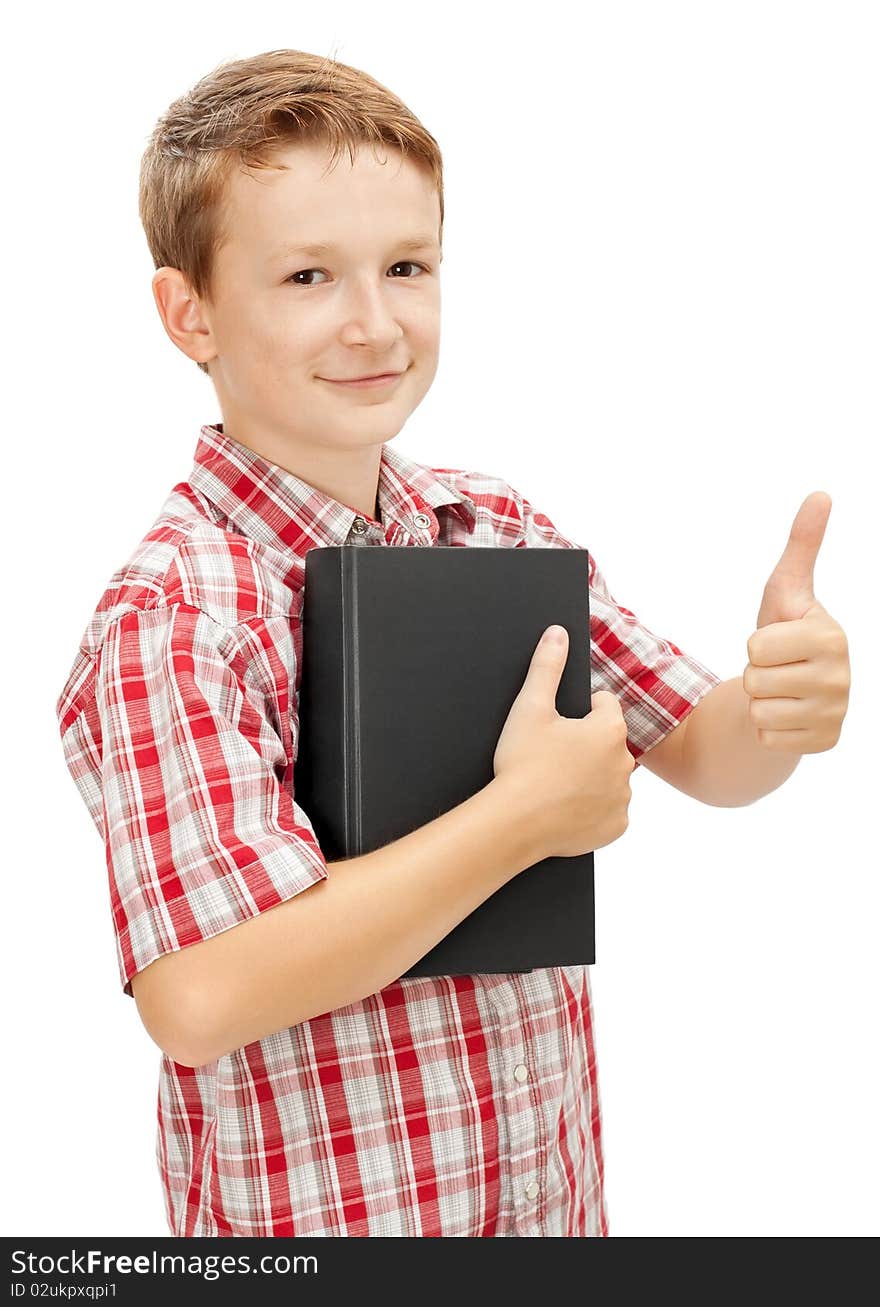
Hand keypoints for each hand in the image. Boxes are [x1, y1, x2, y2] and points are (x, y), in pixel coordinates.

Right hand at [493, 626, 634, 858]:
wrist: (514, 822)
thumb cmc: (522, 763)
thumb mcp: (530, 707)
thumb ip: (547, 666)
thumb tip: (558, 633)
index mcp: (610, 728)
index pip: (604, 704)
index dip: (579, 712)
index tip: (557, 728)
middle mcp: (625, 762)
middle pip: (608, 743)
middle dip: (587, 746)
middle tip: (553, 757)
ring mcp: (623, 797)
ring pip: (610, 777)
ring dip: (592, 777)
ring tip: (557, 784)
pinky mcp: (617, 826)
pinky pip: (608, 811)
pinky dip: (592, 810)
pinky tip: (566, 808)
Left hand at [744, 491, 849, 753]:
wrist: (790, 694)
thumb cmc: (785, 636)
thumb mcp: (786, 591)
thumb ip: (802, 546)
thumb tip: (820, 494)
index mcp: (831, 636)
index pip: (757, 646)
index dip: (755, 644)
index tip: (777, 643)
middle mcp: (841, 677)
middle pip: (755, 679)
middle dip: (755, 674)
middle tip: (776, 670)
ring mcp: (835, 714)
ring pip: (758, 711)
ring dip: (759, 702)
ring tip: (780, 692)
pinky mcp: (822, 743)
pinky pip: (765, 737)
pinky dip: (765, 730)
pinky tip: (785, 716)